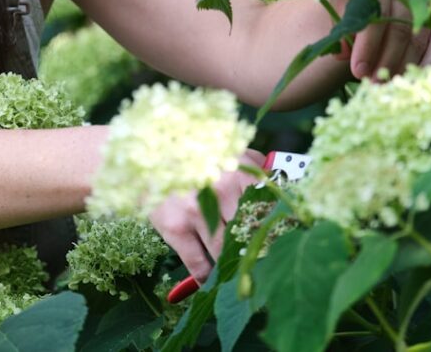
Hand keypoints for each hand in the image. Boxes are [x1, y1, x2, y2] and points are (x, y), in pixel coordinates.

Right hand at [148, 149, 264, 281]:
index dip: (274, 231)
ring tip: (232, 270)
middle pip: (249, 235)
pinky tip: (209, 278)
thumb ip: (258, 168)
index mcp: (241, 171)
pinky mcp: (176, 227)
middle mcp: (222, 190)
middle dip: (252, 250)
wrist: (148, 152)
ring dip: (229, 265)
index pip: (270, 213)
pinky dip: (206, 277)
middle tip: (254, 260)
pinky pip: (198, 265)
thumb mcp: (229, 151)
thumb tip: (282, 191)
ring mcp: (197, 210)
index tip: (275, 244)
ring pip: (225, 253)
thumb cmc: (195, 153)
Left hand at [333, 0, 430, 79]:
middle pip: (399, 28)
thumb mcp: (337, 13)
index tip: (358, 70)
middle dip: (386, 61)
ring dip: (405, 66)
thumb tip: (342, 53)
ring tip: (389, 86)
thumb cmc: (348, 7)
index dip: (367, 46)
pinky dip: (428, 61)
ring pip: (419, 36)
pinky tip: (415, 78)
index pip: (374, 15)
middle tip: (374, 84)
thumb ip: (340, 31)